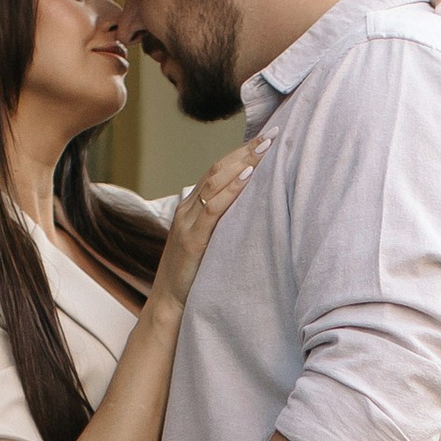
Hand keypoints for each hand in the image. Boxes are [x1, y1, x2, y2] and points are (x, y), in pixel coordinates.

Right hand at [156, 138, 260, 307]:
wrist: (169, 306)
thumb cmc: (193, 278)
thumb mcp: (209, 245)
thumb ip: (222, 227)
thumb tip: (250, 215)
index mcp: (191, 209)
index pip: (217, 171)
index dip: (240, 153)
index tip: (264, 139)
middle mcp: (187, 210)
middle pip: (217, 169)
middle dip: (245, 150)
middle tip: (272, 134)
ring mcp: (187, 223)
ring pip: (214, 182)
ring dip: (242, 161)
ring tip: (265, 147)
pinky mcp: (192, 240)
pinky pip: (212, 208)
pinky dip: (231, 190)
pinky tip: (248, 176)